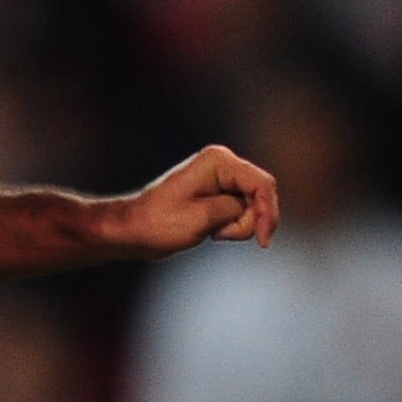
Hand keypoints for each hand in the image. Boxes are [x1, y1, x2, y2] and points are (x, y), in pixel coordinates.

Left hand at [109, 144, 280, 256]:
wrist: (133, 230)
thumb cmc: (158, 223)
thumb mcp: (202, 217)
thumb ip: (235, 209)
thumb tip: (254, 208)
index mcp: (218, 161)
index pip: (261, 183)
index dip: (268, 212)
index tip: (262, 241)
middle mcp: (223, 164)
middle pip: (261, 194)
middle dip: (251, 220)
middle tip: (222, 236)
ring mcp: (222, 179)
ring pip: (253, 206)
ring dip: (240, 226)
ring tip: (213, 233)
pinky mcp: (219, 194)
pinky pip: (242, 211)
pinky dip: (234, 226)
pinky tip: (214, 232)